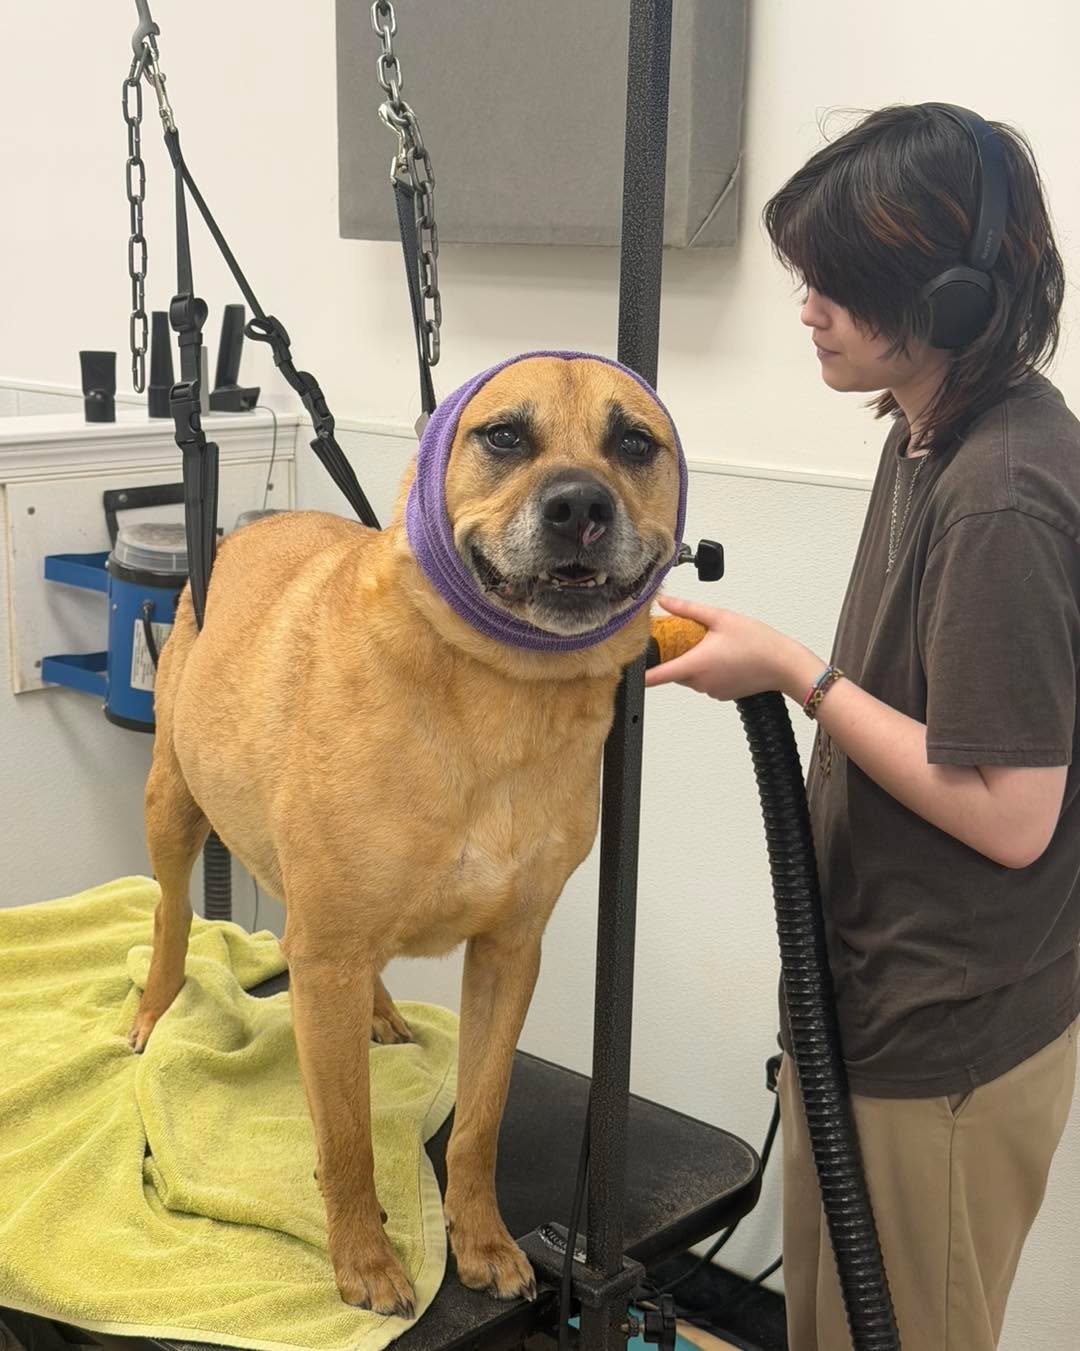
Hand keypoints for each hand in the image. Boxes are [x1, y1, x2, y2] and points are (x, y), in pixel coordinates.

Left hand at [644, 594, 821, 702]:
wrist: (784, 664)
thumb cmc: (758, 642)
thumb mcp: (721, 617)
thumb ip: (689, 610)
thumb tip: (666, 603)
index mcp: (696, 664)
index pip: (658, 676)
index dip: (641, 674)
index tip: (630, 670)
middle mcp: (701, 682)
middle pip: (674, 671)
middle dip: (676, 655)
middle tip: (687, 637)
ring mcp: (711, 690)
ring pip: (690, 676)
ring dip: (693, 662)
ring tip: (713, 645)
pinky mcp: (722, 694)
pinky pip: (705, 682)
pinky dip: (708, 670)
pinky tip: (724, 656)